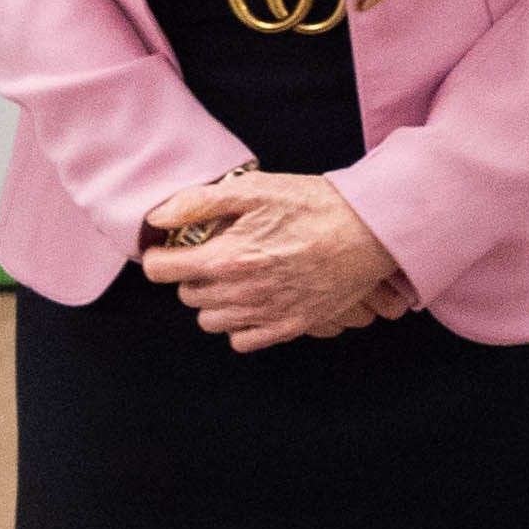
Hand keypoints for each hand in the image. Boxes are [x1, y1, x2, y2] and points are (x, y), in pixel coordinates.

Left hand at [138, 171, 410, 351]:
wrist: (370, 232)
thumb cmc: (315, 205)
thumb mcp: (256, 188)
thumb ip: (200, 202)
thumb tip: (158, 218)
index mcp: (227, 257)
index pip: (162, 271)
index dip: (160, 257)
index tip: (170, 249)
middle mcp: (240, 292)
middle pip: (186, 295)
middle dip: (191, 275)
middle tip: (212, 254)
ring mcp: (265, 313)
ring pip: (210, 321)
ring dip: (213, 301)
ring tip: (233, 278)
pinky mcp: (289, 326)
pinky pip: (242, 341)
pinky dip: (239, 325)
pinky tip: (252, 301)